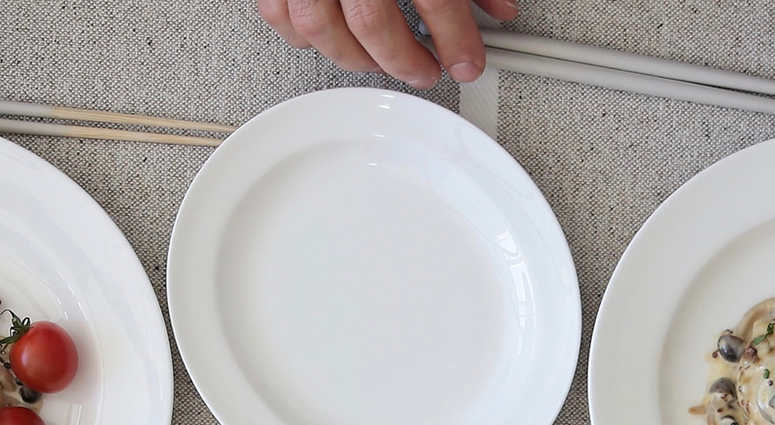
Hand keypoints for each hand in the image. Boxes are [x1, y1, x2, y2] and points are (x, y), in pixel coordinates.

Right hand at [255, 0, 513, 90]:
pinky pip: (278, 9)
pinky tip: (332, 37)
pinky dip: (303, 33)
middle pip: (371, 20)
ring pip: (319, 24)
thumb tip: (496, 4)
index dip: (455, 38)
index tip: (466, 61)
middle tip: (425, 69)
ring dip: (354, 56)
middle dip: (403, 59)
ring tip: (381, 61)